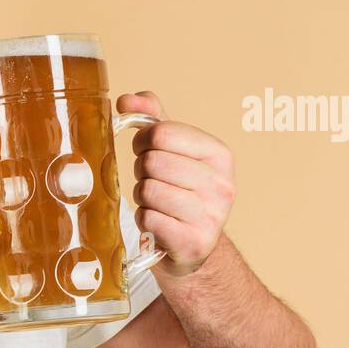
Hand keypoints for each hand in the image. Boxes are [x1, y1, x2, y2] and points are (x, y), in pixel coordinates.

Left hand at [117, 91, 234, 276]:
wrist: (191, 247)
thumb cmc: (178, 191)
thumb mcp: (172, 151)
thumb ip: (152, 118)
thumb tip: (126, 100)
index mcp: (220, 155)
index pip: (163, 133)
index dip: (142, 141)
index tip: (145, 151)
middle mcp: (222, 185)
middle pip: (152, 162)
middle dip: (141, 171)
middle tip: (150, 181)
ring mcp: (211, 216)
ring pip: (148, 191)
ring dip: (142, 197)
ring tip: (155, 203)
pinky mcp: (193, 243)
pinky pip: (148, 218)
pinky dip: (144, 220)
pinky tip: (157, 223)